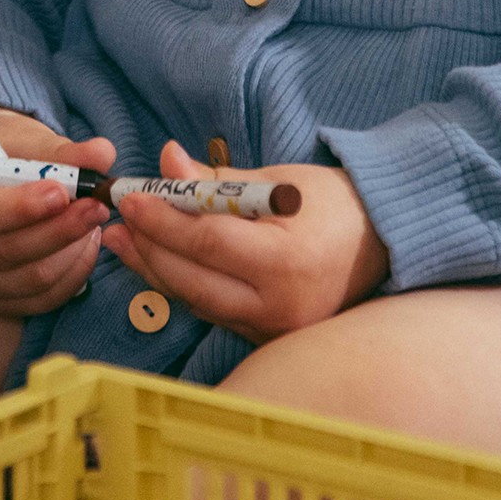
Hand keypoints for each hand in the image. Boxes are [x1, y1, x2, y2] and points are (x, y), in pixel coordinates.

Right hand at [0, 108, 114, 319]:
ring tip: (94, 219)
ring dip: (72, 249)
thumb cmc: (7, 158)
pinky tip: (87, 244)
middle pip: (8, 251)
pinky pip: (43, 299)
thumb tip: (103, 154)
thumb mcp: (27, 143)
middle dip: (60, 229)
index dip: (20, 208)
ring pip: (32, 278)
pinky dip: (74, 273)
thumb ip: (63, 151)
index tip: (61, 192)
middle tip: (97, 206)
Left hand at [102, 140, 387, 342]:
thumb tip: (166, 161)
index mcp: (286, 264)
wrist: (380, 241)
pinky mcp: (266, 338)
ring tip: (124, 238)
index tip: (131, 197)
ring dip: (155, 267)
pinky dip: (182, 283)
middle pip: (192, 281)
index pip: (207, 243)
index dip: (162, 220)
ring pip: (195, 301)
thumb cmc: (331, 202)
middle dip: (149, 246)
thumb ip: (217, 180)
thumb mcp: (275, 180)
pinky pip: (212, 310)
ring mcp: (273, 329)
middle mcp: (279, 307)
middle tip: (120, 216)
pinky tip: (157, 259)